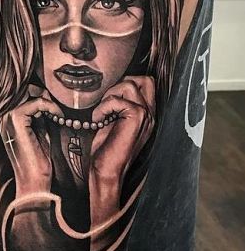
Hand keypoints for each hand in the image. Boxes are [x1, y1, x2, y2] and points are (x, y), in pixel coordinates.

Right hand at [0, 86, 63, 196]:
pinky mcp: (16, 119)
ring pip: (33, 95)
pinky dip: (51, 107)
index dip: (43, 95)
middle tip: (59, 108)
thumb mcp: (39, 131)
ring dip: (50, 102)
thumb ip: (39, 114)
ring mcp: (8, 117)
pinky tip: (59, 117)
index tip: (58, 106)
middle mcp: (4, 116)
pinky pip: (37, 102)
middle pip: (27, 91)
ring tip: (59, 115)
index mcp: (8, 120)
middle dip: (46, 96)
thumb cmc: (38, 160)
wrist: (33, 179)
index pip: (25, 95)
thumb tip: (47, 96)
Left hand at [88, 76, 155, 222]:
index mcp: (147, 115)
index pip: (147, 83)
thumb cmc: (107, 150)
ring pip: (130, 85)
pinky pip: (118, 100)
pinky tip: (98, 121)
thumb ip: (118, 105)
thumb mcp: (113, 122)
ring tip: (102, 114)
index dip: (126, 83)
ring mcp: (146, 116)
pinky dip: (103, 107)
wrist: (107, 171)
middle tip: (107, 102)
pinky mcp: (137, 119)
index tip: (109, 99)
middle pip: (146, 79)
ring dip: (110, 96)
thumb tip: (109, 86)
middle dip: (123, 83)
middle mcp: (151, 114)